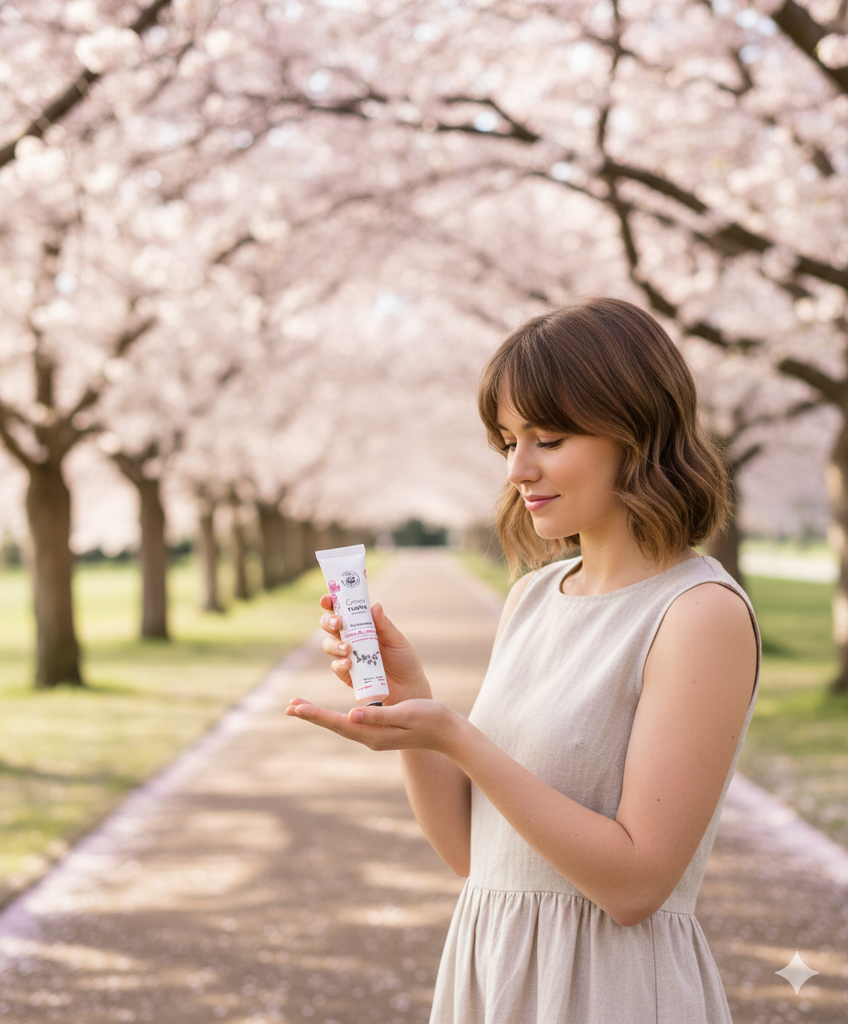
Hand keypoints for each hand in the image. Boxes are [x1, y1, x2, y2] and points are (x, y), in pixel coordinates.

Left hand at [285, 696, 464, 754]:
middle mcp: (370, 738)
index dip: (316, 714)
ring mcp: (374, 736)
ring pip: (341, 725)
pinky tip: (331, 713)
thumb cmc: (429, 719)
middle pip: (335, 725)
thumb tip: (350, 715)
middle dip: (312, 715)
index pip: (338, 723)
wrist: (447, 733)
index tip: (296, 707)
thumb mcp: (404, 714)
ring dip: (321, 716)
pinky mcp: (379, 730)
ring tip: (302, 708)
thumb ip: (377, 716)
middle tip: (289, 706)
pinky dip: (336, 716)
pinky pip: (351, 723)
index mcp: (373, 734)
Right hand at [318, 596, 431, 704]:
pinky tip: (349, 663)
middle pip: (329, 626)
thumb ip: (384, 625)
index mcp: (362, 625)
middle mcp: (351, 638)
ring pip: (328, 645)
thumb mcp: (396, 640)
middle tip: (338, 623)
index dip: (332, 602)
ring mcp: (347, 656)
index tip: (326, 599)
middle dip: (328, 621)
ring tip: (347, 648)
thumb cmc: (404, 659)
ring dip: (334, 644)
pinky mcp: (347, 674)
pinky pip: (336, 667)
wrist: (408, 687)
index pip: (343, 610)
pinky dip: (340, 664)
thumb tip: (375, 606)